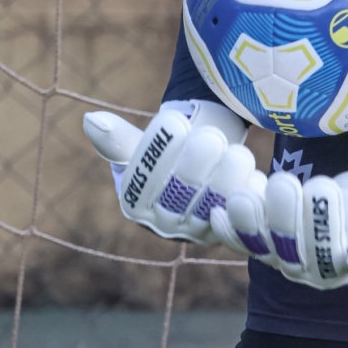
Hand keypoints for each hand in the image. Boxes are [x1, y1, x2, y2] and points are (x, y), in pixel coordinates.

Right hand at [82, 99, 262, 245]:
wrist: (203, 174)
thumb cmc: (169, 156)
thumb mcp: (142, 146)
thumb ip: (119, 139)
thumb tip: (91, 121)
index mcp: (137, 202)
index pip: (145, 175)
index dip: (158, 147)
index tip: (173, 118)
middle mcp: (166, 223)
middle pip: (182, 191)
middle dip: (197, 161)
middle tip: (212, 136)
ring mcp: (201, 229)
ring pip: (215, 203)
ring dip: (228, 176)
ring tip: (237, 153)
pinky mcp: (233, 229)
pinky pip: (243, 215)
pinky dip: (250, 194)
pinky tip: (255, 175)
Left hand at [218, 127, 347, 288]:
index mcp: (341, 267)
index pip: (331, 250)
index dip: (324, 222)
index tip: (326, 184)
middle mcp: (306, 271)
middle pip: (292, 247)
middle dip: (286, 217)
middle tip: (285, 181)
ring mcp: (278, 259)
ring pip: (262, 244)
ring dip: (251, 221)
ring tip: (244, 194)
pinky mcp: (256, 245)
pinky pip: (238, 240)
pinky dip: (226, 228)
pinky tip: (214, 210)